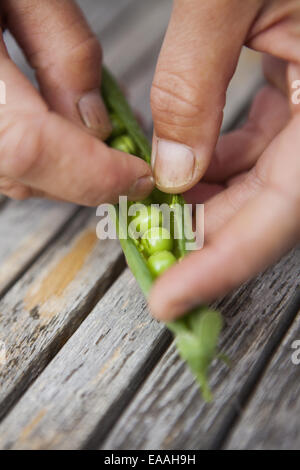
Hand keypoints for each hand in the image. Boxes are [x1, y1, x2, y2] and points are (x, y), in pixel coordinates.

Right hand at [0, 0, 153, 203]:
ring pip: (13, 177)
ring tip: (103, 145)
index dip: (92, 173)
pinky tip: (68, 136)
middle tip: (128, 165)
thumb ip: (64, 52)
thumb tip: (95, 123)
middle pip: (23, 173)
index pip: (29, 147)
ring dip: (68, 172)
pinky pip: (3, 163)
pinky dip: (45, 161)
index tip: (138, 177)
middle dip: (87, 179)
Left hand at [149, 0, 299, 319]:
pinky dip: (218, 168)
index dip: (220, 265)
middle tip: (149, 252)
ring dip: (206, 204)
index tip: (168, 299)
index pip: (279, 215)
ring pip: (262, 187)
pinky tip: (186, 166)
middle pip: (267, 211)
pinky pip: (260, 154)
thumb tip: (172, 167)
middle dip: (204, 239)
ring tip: (156, 210)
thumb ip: (194, 84)